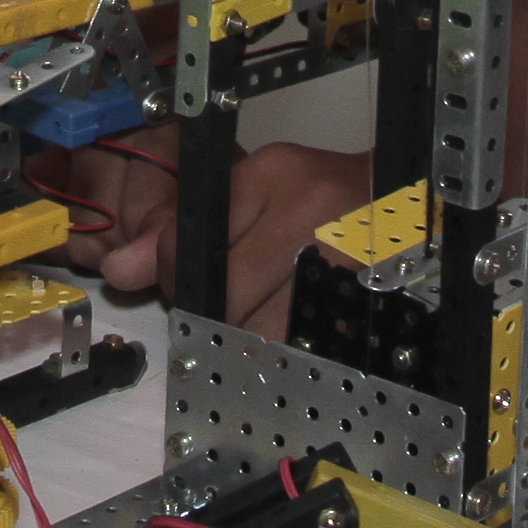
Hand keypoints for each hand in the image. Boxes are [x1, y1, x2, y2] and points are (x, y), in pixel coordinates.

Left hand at [88, 137, 370, 333]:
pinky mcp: (362, 305)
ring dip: (250, 338)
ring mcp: (343, 259)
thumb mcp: (252, 192)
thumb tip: (121, 269)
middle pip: (224, 297)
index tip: (190, 281)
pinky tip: (292, 332)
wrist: (406, 208)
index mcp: (274, 175)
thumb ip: (180, 230)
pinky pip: (300, 350)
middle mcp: (309, 211)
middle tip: (232, 303)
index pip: (189, 245)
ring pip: (259, 333)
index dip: (177, 276)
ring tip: (267, 314)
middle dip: (215, 312)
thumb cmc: (324, 200)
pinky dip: (286, 351)